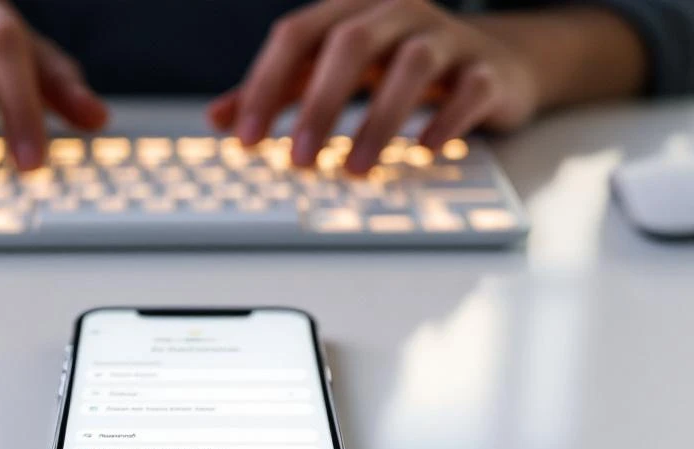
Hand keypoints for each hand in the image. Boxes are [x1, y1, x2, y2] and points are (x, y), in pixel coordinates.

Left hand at [207, 0, 539, 172]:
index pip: (297, 35)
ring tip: (355, 170)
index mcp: (352, 9)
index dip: (266, 84)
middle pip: (351, 43)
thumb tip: (218, 119)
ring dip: (379, 121)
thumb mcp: (333, 71)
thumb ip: (279, 90)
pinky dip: (444, 121)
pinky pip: (468, 90)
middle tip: (299, 160)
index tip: (246, 139)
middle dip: (320, 104)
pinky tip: (422, 153)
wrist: (492, 63)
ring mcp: (447, 37)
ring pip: (412, 66)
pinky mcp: (487, 70)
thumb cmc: (396, 67)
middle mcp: (398, 12)